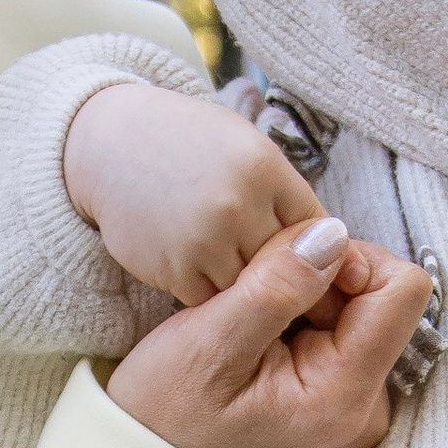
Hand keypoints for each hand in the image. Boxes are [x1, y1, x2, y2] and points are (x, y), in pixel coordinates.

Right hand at [64, 83, 324, 303]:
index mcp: (264, 167)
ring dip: (250, 291)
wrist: (114, 145)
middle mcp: (238, 203)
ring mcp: (204, 238)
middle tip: (283, 286)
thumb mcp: (247, 150)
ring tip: (242, 282)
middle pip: (288, 266)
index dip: (317, 252)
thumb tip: (333, 250)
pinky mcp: (174, 268)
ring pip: (253, 291)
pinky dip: (213, 297)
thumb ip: (286, 198)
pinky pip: (213, 302)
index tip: (312, 265)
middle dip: (288, 278)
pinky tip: (203, 274)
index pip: (315, 229)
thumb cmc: (191, 147)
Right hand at [111, 216, 434, 447]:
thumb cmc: (167, 414)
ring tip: (251, 324)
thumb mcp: (209, 342)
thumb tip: (330, 234)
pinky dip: (302, 316)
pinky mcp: (338, 396)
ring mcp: (355, 404)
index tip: (289, 271)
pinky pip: (340, 328)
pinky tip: (259, 338)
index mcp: (345, 396)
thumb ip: (275, 286)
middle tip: (256, 302)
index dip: (348, 259)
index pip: (401, 290)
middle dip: (321, 279)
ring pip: (358, 306)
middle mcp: (366, 406)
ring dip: (306, 296)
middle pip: (382, 295)